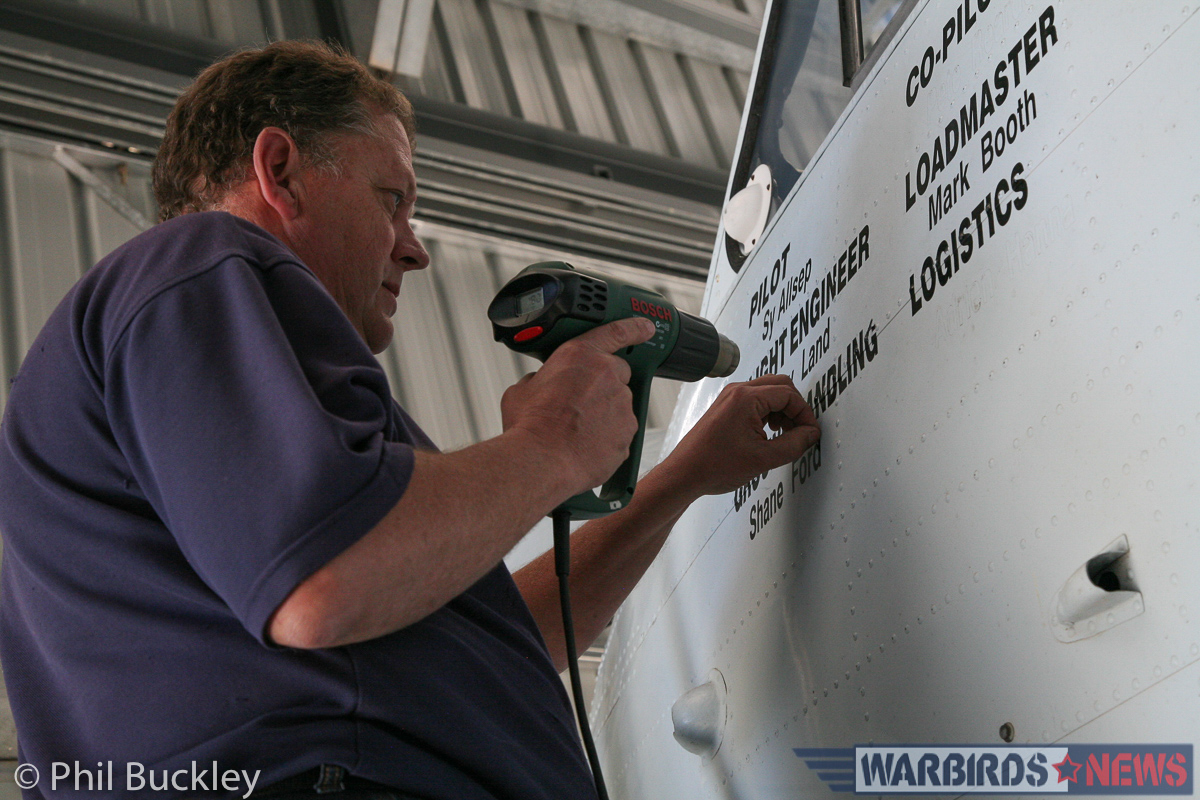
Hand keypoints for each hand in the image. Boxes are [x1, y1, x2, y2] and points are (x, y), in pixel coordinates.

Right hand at [501, 317, 656, 495]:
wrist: (542, 461)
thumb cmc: (530, 427)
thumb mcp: (523, 390)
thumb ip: (540, 380)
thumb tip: (540, 385)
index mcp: (580, 356)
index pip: (615, 332)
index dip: (633, 328)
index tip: (646, 327)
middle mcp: (607, 376)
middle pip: (616, 373)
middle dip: (602, 384)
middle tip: (578, 402)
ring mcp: (621, 405)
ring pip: (618, 404)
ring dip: (604, 413)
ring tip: (576, 429)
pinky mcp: (627, 432)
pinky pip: (620, 430)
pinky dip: (608, 436)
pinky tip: (585, 445)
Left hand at [661, 374, 819, 498]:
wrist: (685, 473)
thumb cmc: (713, 465)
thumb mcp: (763, 458)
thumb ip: (794, 444)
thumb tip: (810, 434)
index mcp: (746, 398)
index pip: (789, 394)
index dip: (804, 413)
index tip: (809, 431)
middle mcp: (737, 392)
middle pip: (780, 386)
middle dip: (795, 408)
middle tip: (801, 430)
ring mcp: (730, 398)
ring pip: (768, 392)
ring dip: (782, 410)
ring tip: (786, 434)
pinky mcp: (726, 407)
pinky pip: (756, 401)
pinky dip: (769, 413)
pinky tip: (770, 433)